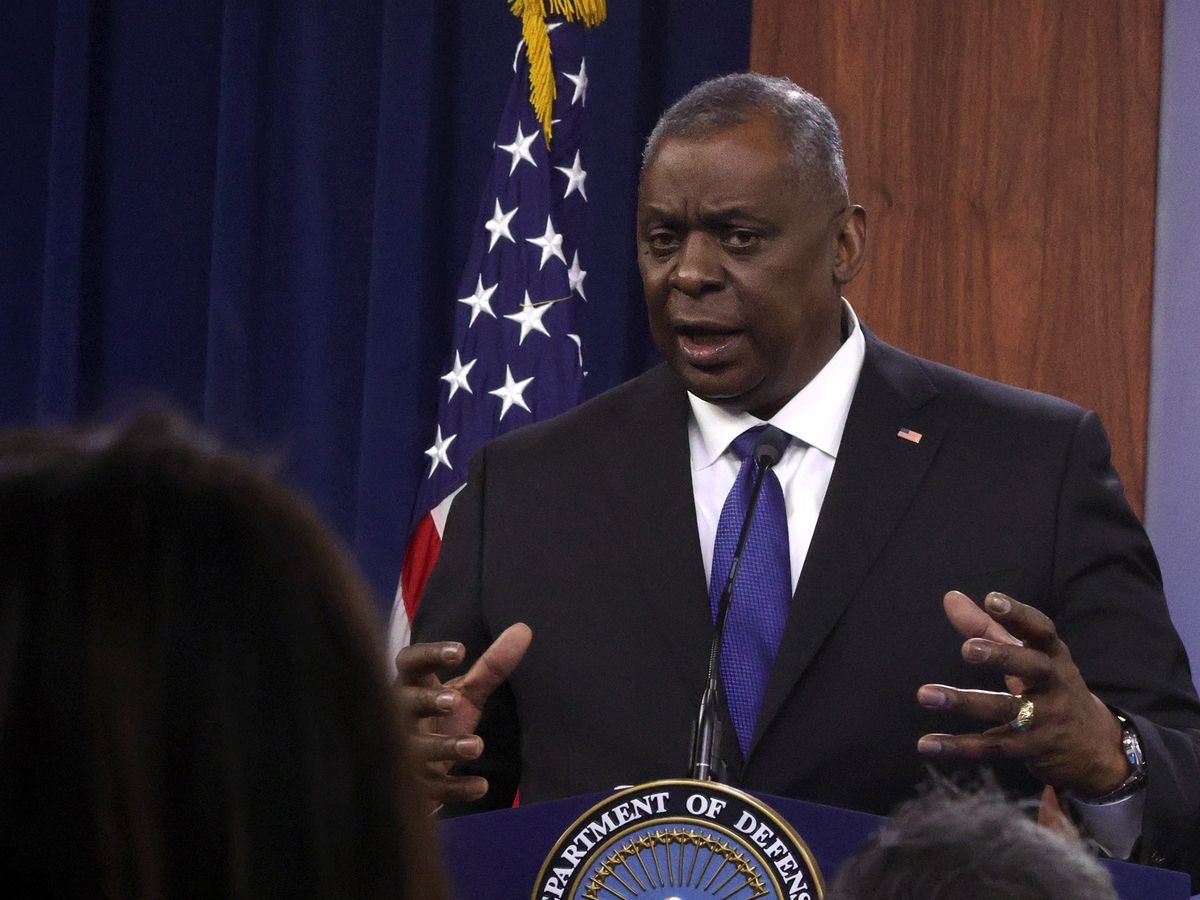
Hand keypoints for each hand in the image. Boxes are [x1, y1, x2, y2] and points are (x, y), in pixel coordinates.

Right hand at [395, 622, 531, 806]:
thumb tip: (524, 629)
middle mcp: (401, 717)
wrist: (418, 772)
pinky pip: (433, 788)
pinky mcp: (417, 786)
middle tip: (453, 701)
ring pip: (416, 750)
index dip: (430, 655)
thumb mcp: (465, 692)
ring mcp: (406, 752)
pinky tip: (480, 786)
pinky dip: (456, 788)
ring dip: (445, 747)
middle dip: (426, 703)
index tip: (459, 650)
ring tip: (477, 745)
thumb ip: (491, 666)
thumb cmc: (441, 719)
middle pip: (403, 705)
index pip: (410, 662)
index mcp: (411, 686)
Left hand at [916, 591, 1128, 797]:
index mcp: (1054, 656)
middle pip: (1033, 668)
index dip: (1019, 615)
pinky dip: (958, 746)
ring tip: (925, 694)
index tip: (992, 599)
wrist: (1094, 748)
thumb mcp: (1027, 656)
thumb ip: (986, 627)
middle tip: (967, 648)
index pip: (1042, 631)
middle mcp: (1054, 686)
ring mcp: (1045, 720)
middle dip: (1002, 657)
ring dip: (964, 702)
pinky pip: (991, 747)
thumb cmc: (1049, 687)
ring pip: (1005, 710)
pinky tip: (926, 744)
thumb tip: (949, 596)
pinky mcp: (1030, 750)